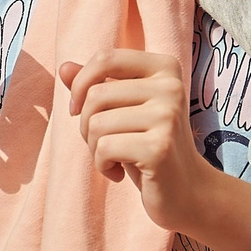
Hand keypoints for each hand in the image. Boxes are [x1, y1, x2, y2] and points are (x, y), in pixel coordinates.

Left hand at [67, 48, 218, 235]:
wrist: (186, 190)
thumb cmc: (149, 146)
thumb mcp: (123, 111)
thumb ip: (96, 86)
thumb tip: (64, 68)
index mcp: (165, 68)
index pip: (105, 59)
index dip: (81, 84)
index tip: (79, 110)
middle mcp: (171, 87)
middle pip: (95, 94)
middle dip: (87, 125)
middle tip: (104, 144)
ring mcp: (168, 117)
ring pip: (96, 123)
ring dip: (95, 148)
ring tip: (115, 159)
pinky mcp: (160, 148)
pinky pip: (105, 148)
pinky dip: (102, 165)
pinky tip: (119, 173)